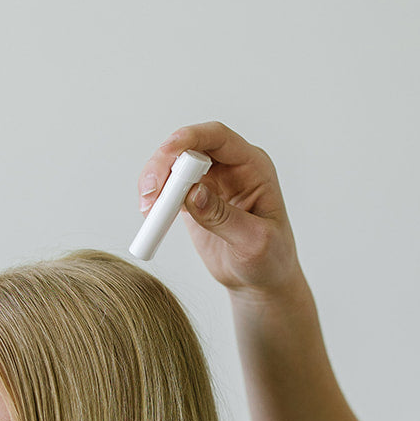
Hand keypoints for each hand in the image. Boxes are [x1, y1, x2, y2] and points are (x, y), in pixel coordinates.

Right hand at [137, 122, 299, 294]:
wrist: (262, 282)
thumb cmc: (271, 260)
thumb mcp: (253, 241)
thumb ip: (223, 216)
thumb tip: (192, 193)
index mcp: (253, 166)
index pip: (219, 138)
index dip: (191, 138)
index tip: (167, 153)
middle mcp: (231, 168)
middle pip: (189, 147)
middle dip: (165, 164)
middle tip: (150, 192)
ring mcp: (211, 182)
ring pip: (174, 166)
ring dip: (155, 182)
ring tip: (148, 210)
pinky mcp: (193, 200)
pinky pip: (168, 190)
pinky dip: (155, 201)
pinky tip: (151, 217)